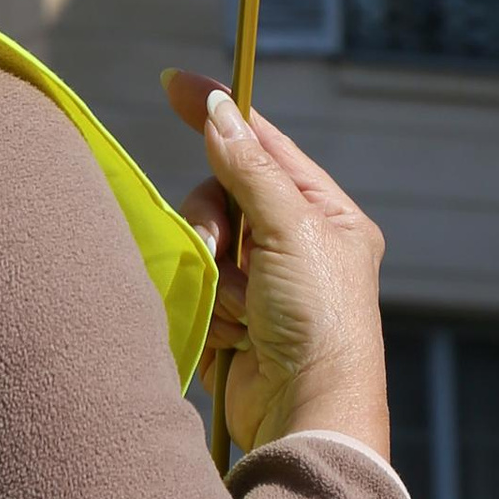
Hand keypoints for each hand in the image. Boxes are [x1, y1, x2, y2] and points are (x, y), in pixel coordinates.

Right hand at [160, 72, 390, 461]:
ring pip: (202, 242)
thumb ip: (249, 167)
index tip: (173, 83)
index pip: (264, 145)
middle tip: (224, 253)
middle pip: (222, 194)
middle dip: (215, 223)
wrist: (306, 414)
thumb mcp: (291, 228)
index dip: (220, 113)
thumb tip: (218, 107)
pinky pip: (197, 287)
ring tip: (243, 309)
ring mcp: (262, 283)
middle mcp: (294, 243)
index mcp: (325, 214)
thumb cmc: (319, 317)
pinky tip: (236, 335)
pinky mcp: (233, 320)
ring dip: (216, 274)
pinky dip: (210, 307)